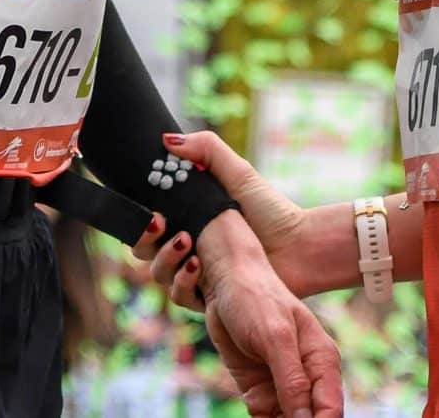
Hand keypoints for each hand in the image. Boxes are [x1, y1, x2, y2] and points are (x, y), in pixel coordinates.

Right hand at [145, 130, 310, 304]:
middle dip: (144, 238)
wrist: (298, 246)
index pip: (148, 221)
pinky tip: (198, 265)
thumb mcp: (238, 173)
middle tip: (160, 223)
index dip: (141, 217)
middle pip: (144, 250)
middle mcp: (187, 248)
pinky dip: (182, 282)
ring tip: (187, 240)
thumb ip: (205, 150)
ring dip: (164, 258)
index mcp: (187, 219)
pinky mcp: (208, 299)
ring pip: (158, 274)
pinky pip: (180, 298)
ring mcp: (195, 276)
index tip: (151, 206)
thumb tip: (167, 140)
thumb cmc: (269, 210)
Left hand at [197, 226, 345, 417]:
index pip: (330, 409)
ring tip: (262, 412)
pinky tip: (253, 410)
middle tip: (274, 416)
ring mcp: (283, 387)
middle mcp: (307, 378)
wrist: (224, 286)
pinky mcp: (260, 392)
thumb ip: (291, 379)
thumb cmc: (256, 299)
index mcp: (322, 361)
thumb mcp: (275, 337)